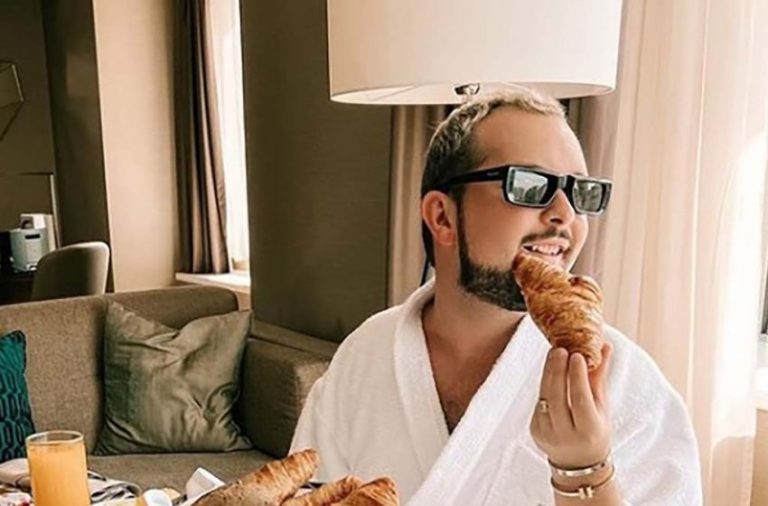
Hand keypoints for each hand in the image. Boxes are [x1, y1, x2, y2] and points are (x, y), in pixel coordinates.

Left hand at [530, 342, 613, 468]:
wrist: (579, 464)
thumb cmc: (595, 430)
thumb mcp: (602, 408)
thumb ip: (599, 377)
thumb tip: (605, 346)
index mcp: (588, 431)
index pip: (580, 399)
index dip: (577, 376)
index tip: (576, 355)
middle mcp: (565, 434)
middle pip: (557, 396)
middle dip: (557, 370)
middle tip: (560, 349)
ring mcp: (546, 433)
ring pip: (544, 397)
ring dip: (548, 373)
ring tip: (554, 354)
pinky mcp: (534, 429)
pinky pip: (539, 402)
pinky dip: (545, 385)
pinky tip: (551, 371)